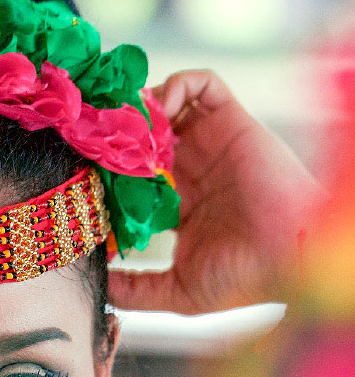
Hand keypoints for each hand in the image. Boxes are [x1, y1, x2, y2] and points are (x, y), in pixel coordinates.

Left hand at [108, 70, 319, 314]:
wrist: (289, 258)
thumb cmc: (241, 279)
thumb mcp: (177, 292)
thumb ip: (135, 290)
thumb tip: (97, 287)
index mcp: (177, 205)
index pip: (130, 177)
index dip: (107, 174)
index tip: (85, 180)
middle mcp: (191, 170)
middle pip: (142, 138)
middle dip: (117, 136)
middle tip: (96, 142)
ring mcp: (210, 145)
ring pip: (165, 106)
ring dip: (140, 109)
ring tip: (126, 128)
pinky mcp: (231, 122)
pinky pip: (200, 84)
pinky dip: (174, 86)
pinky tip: (158, 113)